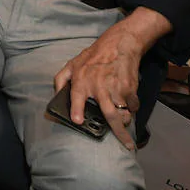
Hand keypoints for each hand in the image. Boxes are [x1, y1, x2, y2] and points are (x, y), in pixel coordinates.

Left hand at [53, 29, 143, 150]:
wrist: (118, 44)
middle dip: (118, 132)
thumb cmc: (93, 56)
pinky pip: (133, 105)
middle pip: (110, 114)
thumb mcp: (71, 64)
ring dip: (125, 121)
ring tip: (124, 123)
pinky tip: (127, 103)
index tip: (78, 121)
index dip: (77, 110)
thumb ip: (61, 80)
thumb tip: (56, 96)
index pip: (77, 97)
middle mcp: (99, 86)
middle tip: (126, 145)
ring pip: (123, 113)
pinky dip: (132, 108)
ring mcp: (115, 88)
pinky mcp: (129, 88)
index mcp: (81, 81)